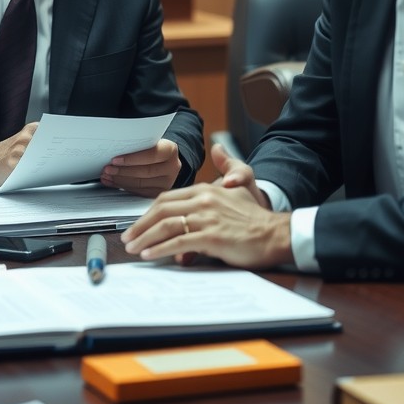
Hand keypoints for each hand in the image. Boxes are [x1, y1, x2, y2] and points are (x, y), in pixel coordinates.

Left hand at [101, 138, 181, 196]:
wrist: (161, 159)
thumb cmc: (150, 148)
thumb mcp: (147, 142)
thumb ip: (137, 145)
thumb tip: (114, 150)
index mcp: (170, 150)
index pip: (151, 155)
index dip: (132, 159)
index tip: (115, 160)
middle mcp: (172, 167)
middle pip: (145, 171)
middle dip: (123, 171)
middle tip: (107, 169)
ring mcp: (167, 182)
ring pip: (141, 184)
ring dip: (120, 180)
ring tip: (107, 175)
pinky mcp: (159, 192)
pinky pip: (139, 192)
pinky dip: (123, 187)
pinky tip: (113, 182)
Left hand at [121, 145, 292, 268]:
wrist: (276, 234)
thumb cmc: (256, 217)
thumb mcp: (241, 184)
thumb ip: (227, 167)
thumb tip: (218, 148)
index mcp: (206, 190)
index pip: (168, 198)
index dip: (149, 212)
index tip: (138, 225)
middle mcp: (204, 201)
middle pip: (162, 210)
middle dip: (140, 226)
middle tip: (127, 238)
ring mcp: (207, 219)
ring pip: (166, 225)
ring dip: (145, 238)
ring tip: (134, 248)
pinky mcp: (212, 237)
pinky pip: (179, 242)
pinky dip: (160, 249)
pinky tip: (150, 255)